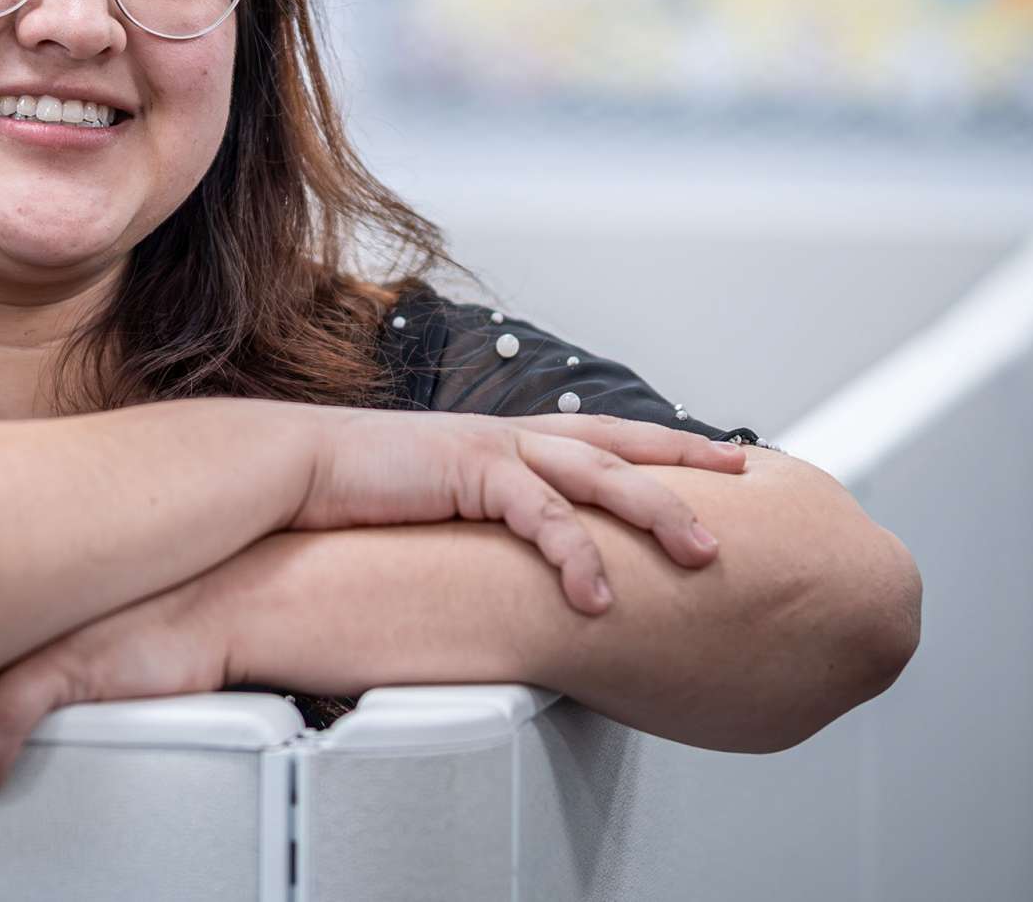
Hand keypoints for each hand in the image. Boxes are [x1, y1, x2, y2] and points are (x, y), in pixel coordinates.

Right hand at [293, 409, 745, 613]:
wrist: (287, 472)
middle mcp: (507, 438)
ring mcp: (492, 450)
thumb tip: (503, 572)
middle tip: (746, 481)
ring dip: (657, 513)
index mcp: (502, 445)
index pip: (602, 438)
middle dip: (687, 462)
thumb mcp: (429, 512)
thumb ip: (475, 531)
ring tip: (703, 556)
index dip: (663, 447)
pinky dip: (576, 555)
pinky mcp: (469, 472)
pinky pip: (540, 515)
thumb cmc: (347, 497)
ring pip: (600, 475)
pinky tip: (599, 595)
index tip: (717, 457)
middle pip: (620, 444)